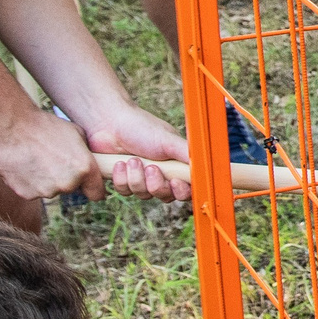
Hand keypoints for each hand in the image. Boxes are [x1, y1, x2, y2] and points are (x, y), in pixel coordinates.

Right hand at [0, 107, 109, 200]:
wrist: (10, 127)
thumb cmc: (44, 126)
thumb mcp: (76, 133)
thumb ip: (85, 154)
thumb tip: (91, 162)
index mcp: (84, 169)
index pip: (97, 193)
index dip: (93, 187)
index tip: (89, 183)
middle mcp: (67, 184)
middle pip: (71, 188)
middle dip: (67, 177)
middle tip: (54, 159)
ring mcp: (46, 191)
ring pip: (51, 189)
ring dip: (48, 179)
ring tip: (37, 158)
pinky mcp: (26, 194)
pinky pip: (33, 190)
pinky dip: (31, 181)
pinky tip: (25, 164)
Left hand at [74, 102, 191, 200]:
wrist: (108, 123)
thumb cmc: (141, 127)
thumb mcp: (169, 141)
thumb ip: (190, 156)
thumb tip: (209, 168)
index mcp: (175, 163)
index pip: (186, 188)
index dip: (181, 190)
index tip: (174, 182)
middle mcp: (160, 173)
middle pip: (165, 195)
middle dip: (155, 184)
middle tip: (150, 168)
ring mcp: (141, 178)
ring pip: (143, 195)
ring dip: (136, 178)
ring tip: (132, 159)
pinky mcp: (123, 180)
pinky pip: (125, 192)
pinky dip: (121, 179)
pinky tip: (119, 163)